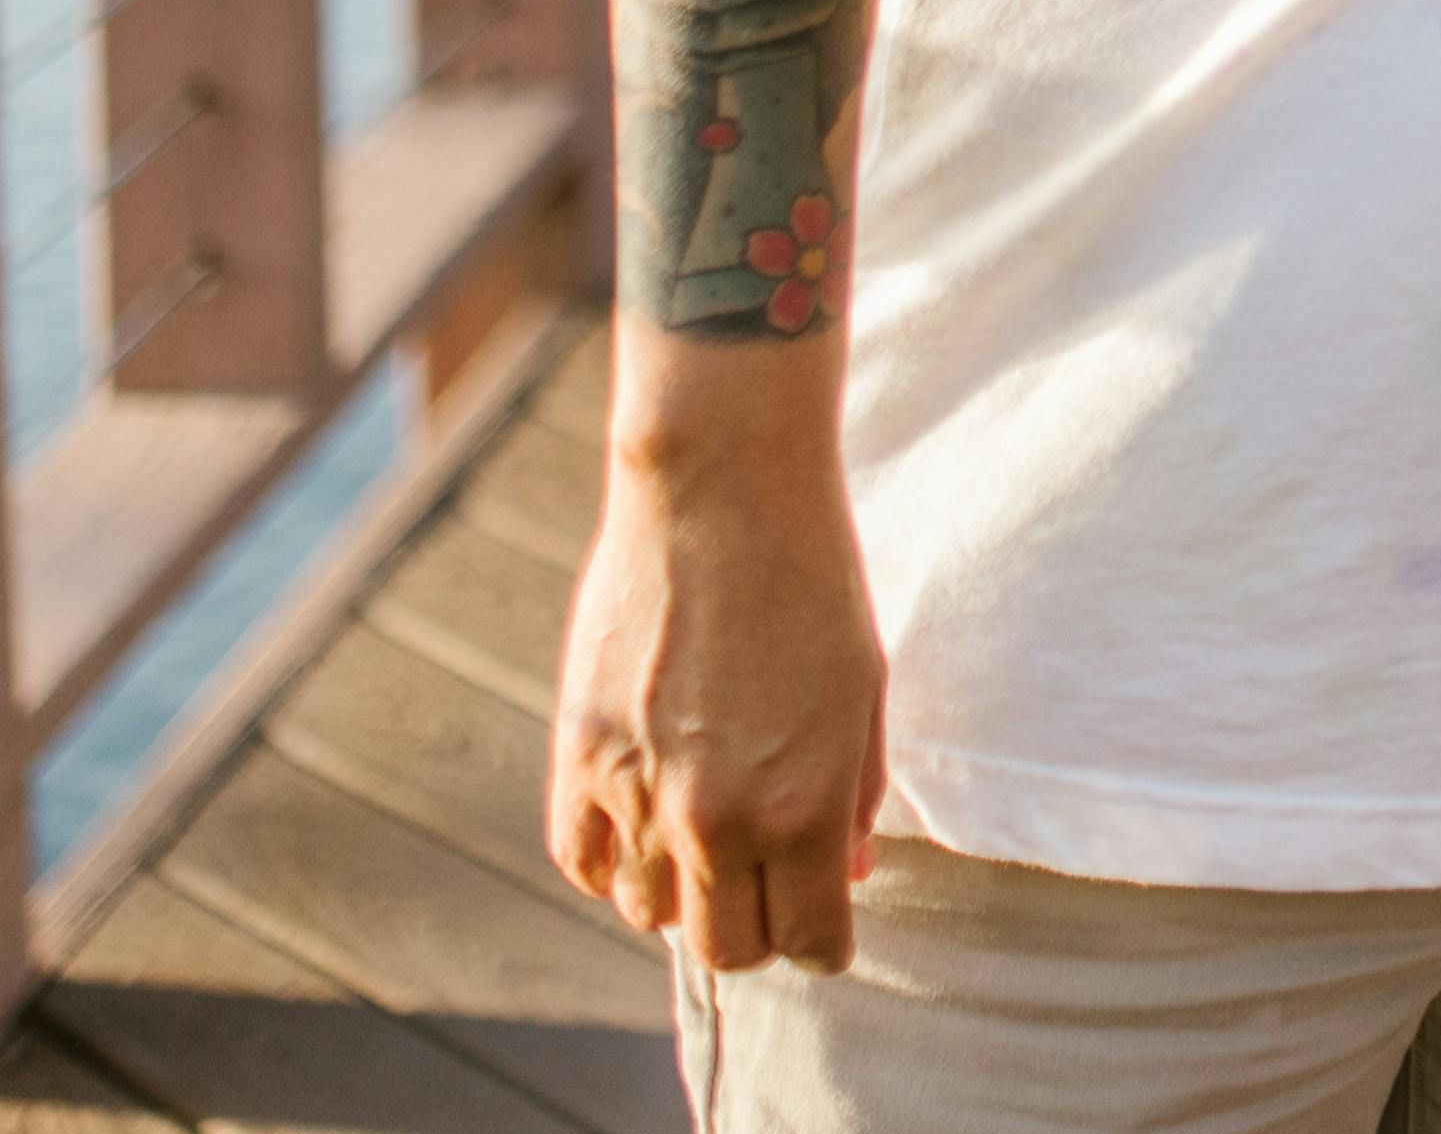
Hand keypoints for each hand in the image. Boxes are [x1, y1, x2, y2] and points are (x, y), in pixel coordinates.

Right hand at [551, 430, 892, 970]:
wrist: (720, 492)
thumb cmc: (813, 581)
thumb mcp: (862, 693)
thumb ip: (854, 796)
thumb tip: (848, 870)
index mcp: (803, 809)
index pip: (812, 943)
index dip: (825, 936)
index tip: (824, 913)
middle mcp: (715, 821)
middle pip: (729, 949)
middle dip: (758, 926)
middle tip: (770, 879)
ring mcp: (637, 795)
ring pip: (650, 915)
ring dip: (683, 893)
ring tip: (708, 834)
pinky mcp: (578, 758)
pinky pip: (584, 864)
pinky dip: (614, 863)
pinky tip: (645, 824)